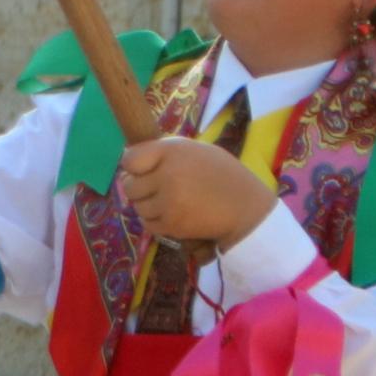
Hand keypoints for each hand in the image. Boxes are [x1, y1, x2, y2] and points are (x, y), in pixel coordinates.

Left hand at [117, 137, 279, 249]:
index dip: (132, 166)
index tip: (140, 171)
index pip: (130, 159)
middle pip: (129, 186)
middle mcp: (168, 174)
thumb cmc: (223, 175)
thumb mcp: (196, 151)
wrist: (246, 207)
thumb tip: (131, 159)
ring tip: (168, 202)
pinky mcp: (172, 224)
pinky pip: (149, 224)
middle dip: (139, 189)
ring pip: (138, 207)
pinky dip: (156, 222)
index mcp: (173, 150)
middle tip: (154, 190)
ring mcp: (169, 201)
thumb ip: (167, 153)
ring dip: (148, 207)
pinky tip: (173, 215)